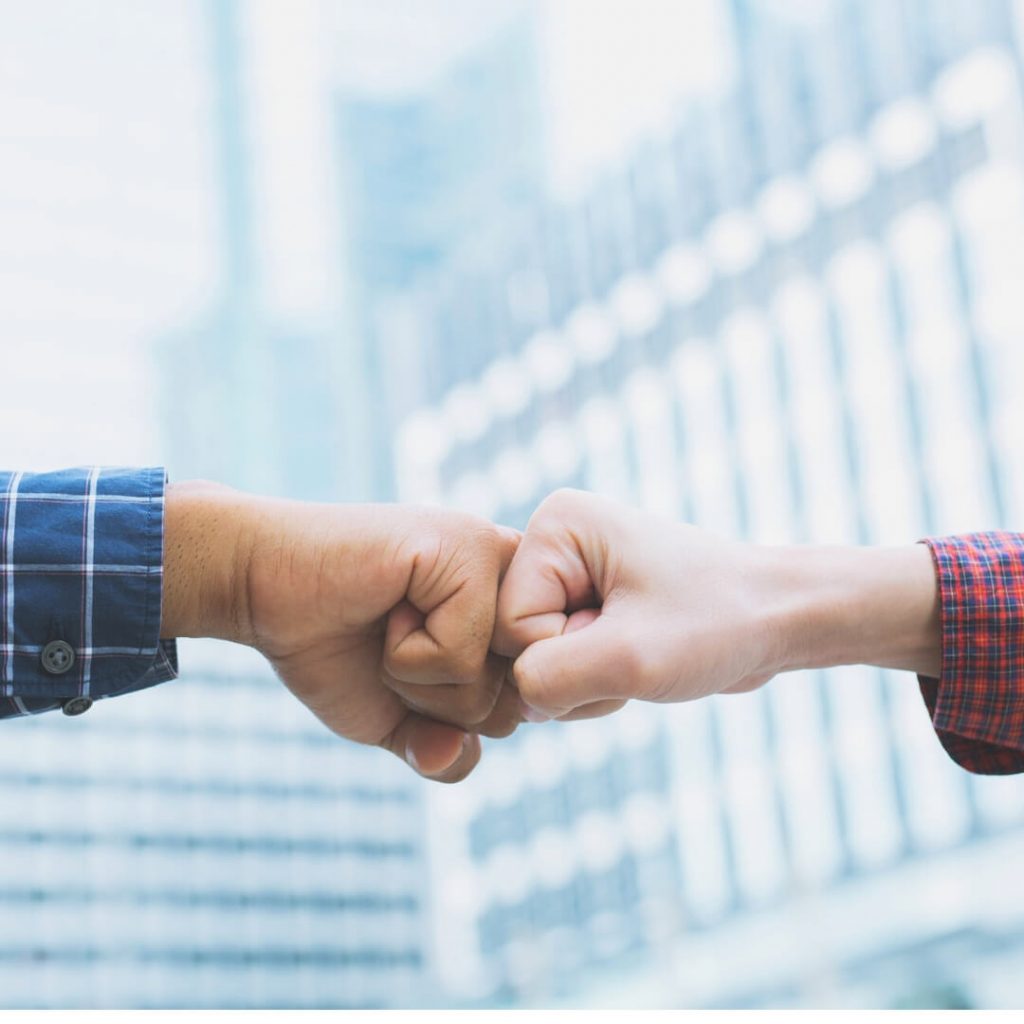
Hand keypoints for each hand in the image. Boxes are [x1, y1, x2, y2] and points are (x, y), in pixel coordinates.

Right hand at [162, 482, 521, 781]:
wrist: (265, 589)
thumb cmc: (333, 646)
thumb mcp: (396, 719)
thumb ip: (441, 754)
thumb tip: (454, 756)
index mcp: (517, 618)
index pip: (529, 710)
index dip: (462, 716)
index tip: (412, 664)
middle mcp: (522, 585)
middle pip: (516, 706)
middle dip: (438, 703)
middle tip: (394, 644)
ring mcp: (500, 561)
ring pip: (491, 686)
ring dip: (418, 679)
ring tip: (390, 621)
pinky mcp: (470, 547)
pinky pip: (461, 656)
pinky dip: (406, 656)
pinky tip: (388, 605)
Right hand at [493, 489, 939, 720]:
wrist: (782, 619)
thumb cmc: (718, 623)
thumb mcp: (627, 659)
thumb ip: (546, 681)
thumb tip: (515, 702)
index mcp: (554, 525)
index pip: (509, 624)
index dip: (566, 654)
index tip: (628, 636)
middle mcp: (553, 541)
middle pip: (517, 644)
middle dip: (576, 671)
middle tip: (637, 652)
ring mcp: (568, 574)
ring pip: (538, 663)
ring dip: (590, 682)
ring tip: (645, 654)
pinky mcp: (585, 604)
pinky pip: (562, 666)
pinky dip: (599, 683)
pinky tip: (640, 662)